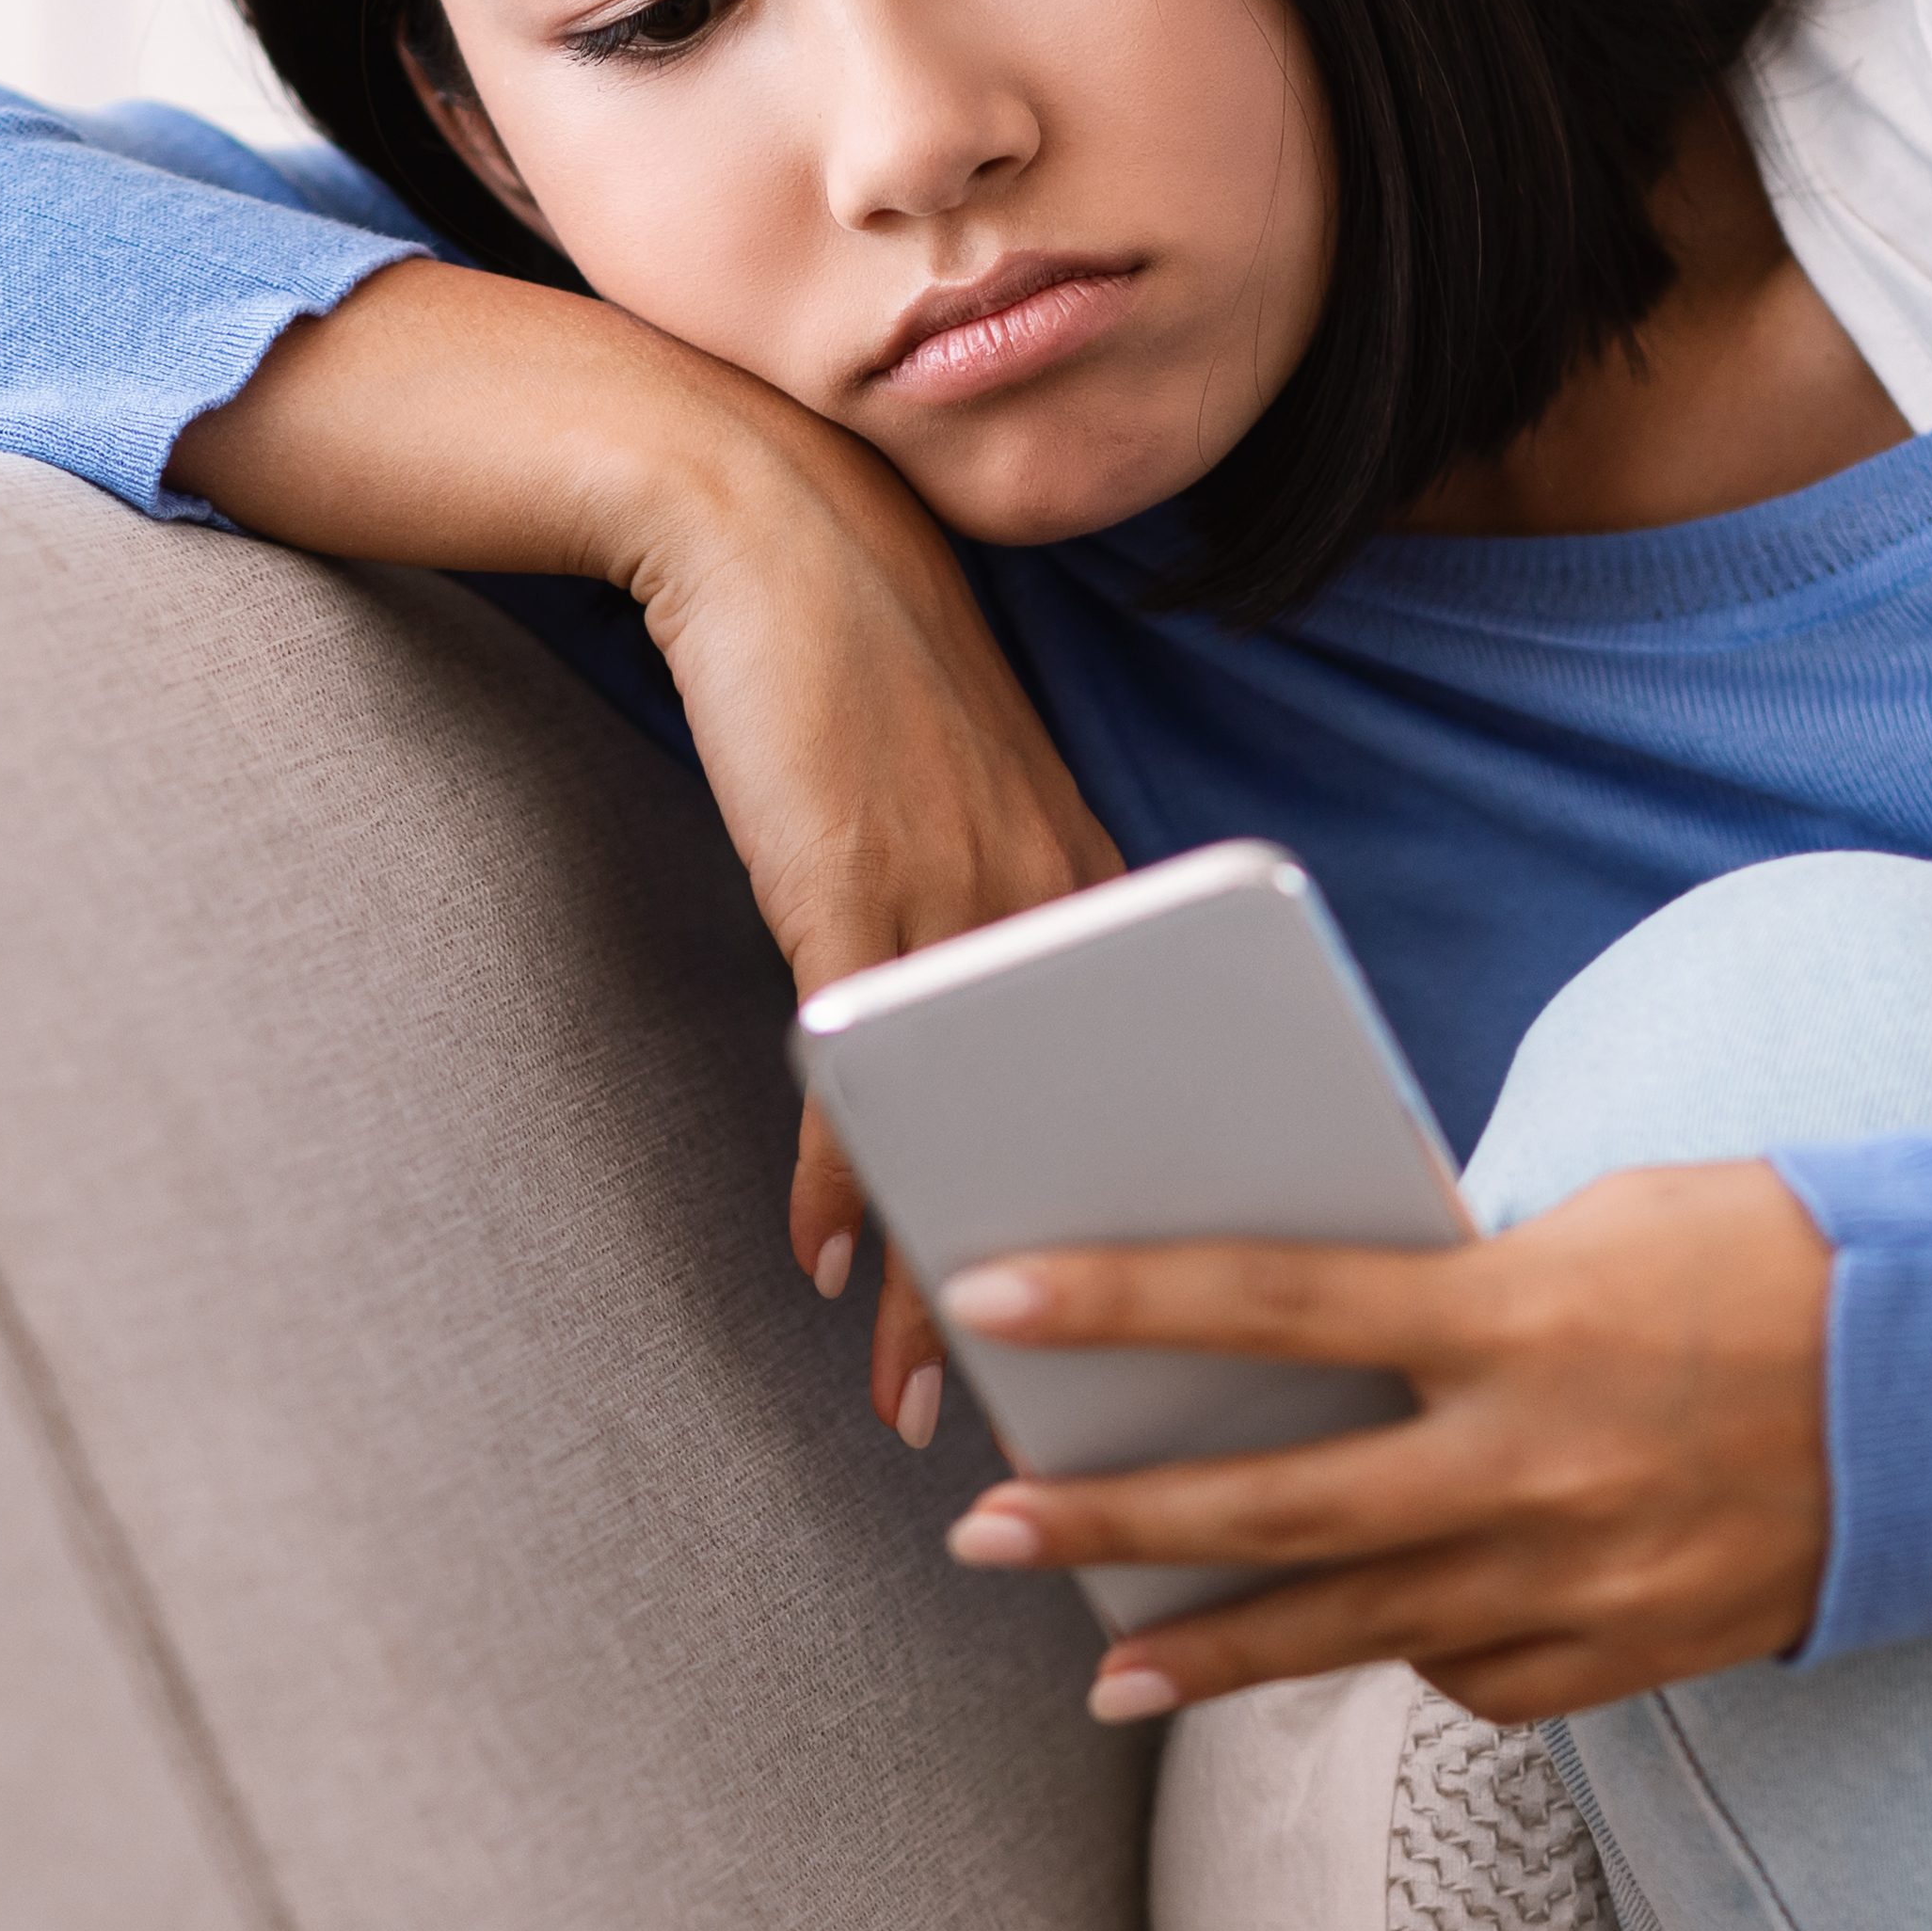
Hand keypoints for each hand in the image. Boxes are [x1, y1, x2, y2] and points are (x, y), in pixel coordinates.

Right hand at [623, 416, 1119, 1431]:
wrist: (762, 516)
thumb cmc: (854, 647)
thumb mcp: (956, 778)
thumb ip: (990, 888)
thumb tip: (979, 1021)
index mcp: (1084, 869)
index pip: (1150, 1073)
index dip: (1161, 1203)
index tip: (1169, 1315)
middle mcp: (1042, 888)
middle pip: (1077, 1131)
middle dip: (1066, 1288)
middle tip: (1069, 1415)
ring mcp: (948, 887)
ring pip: (972, 1128)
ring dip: (936, 1277)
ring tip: (922, 1391)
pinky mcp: (842, 880)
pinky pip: (858, 1067)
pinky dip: (844, 1171)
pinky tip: (825, 1255)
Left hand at [931, 1160, 1834, 1723]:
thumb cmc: (1780, 1261)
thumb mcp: (1605, 1222)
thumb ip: (1462, 1278)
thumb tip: (1328, 1324)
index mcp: (1523, 1318)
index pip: (1276, 1304)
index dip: (1124, 1302)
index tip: (990, 1296)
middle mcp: (1535, 1464)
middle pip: (1276, 1509)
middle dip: (1111, 1523)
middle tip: (983, 1529)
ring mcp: (1580, 1581)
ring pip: (1353, 1634)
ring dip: (1214, 1656)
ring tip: (1109, 1670)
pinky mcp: (1626, 1660)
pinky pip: (1472, 1676)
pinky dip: (1408, 1655)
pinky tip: (1353, 1645)